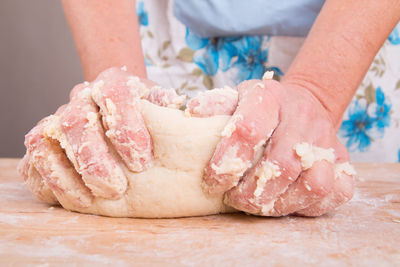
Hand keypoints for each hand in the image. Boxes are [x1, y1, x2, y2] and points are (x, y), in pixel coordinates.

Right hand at [19, 67, 184, 206]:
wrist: (119, 109)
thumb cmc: (148, 115)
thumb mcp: (166, 109)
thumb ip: (178, 110)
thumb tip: (191, 111)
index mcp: (114, 83)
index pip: (115, 94)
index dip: (126, 127)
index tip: (142, 162)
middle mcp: (81, 97)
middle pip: (75, 120)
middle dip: (95, 159)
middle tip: (117, 189)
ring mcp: (57, 118)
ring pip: (44, 139)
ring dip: (65, 175)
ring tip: (91, 200)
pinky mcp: (43, 142)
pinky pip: (32, 160)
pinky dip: (47, 181)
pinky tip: (72, 198)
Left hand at [203, 76, 354, 216]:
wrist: (304, 103)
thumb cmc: (262, 108)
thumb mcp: (236, 98)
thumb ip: (214, 106)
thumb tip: (192, 113)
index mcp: (270, 98)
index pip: (248, 130)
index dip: (227, 162)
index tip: (213, 181)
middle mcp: (303, 117)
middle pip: (282, 164)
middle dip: (251, 192)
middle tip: (233, 199)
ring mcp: (327, 141)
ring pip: (313, 184)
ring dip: (279, 203)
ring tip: (257, 204)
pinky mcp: (343, 161)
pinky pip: (335, 193)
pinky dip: (309, 205)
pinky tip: (286, 201)